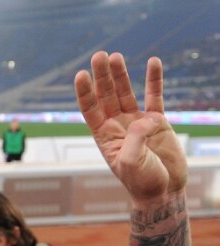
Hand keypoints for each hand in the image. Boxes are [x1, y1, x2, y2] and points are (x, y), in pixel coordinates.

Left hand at [75, 52, 186, 205]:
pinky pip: (155, 96)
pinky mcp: (158, 121)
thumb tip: (147, 118)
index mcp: (104, 136)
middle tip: (99, 55)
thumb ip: (135, 138)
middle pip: (106, 96)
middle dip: (102, 76)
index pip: (90, 109)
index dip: (85, 92)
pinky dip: (154, 80)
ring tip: (115, 56)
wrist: (164, 191)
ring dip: (120, 74)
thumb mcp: (131, 162)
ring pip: (126, 93)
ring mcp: (137, 122)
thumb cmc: (142, 181)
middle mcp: (118, 126)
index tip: (81, 74)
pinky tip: (152, 62)